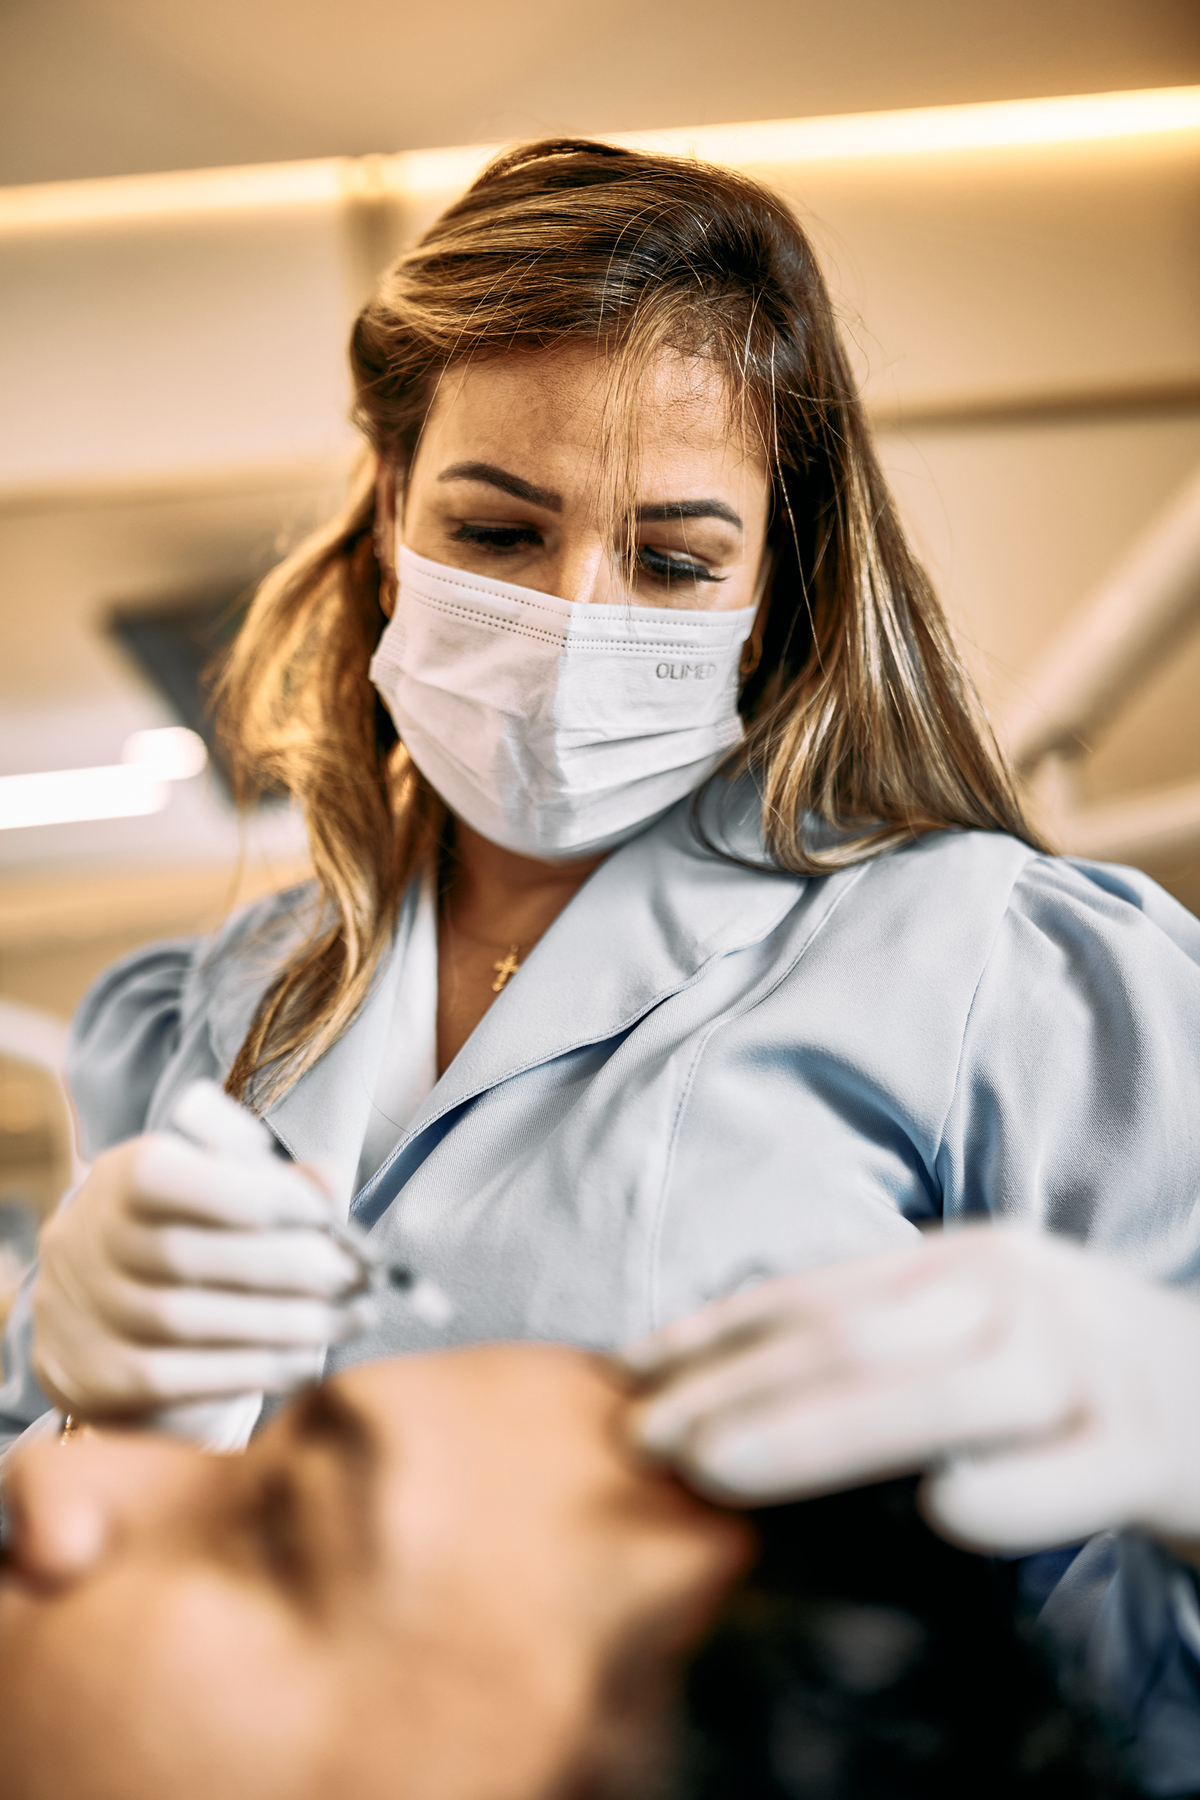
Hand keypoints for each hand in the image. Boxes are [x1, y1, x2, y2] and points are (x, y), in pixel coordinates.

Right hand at [32, 1081, 373, 1420]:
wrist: (99, 1311)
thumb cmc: (184, 1233)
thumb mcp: (216, 1188)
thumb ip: (272, 1179)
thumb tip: (332, 1179)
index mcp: (120, 1179)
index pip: (164, 1177)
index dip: (250, 1194)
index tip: (323, 1215)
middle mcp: (90, 1243)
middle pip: (186, 1256)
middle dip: (286, 1267)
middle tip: (352, 1276)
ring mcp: (88, 1316)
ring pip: (190, 1322)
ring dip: (285, 1323)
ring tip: (348, 1318)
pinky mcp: (103, 1380)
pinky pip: (187, 1379)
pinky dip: (259, 1369)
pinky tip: (310, 1360)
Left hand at [623, 1227, 1199, 1555]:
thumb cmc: (1084, 1378)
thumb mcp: (991, 1321)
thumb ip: (893, 1334)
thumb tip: (741, 1375)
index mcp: (979, 1258)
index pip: (827, 1287)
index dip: (723, 1326)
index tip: (634, 1367)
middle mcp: (1026, 1294)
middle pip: (861, 1336)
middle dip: (736, 1385)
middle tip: (644, 1437)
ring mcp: (1087, 1369)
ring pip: (939, 1395)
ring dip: (816, 1433)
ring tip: (714, 1470)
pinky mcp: (1146, 1452)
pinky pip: (1055, 1476)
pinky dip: (990, 1496)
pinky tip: (930, 1516)